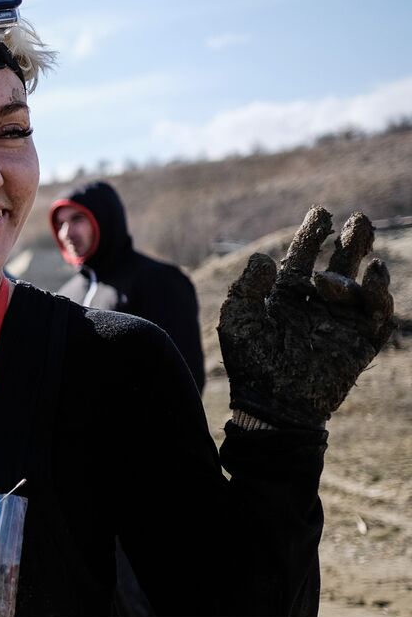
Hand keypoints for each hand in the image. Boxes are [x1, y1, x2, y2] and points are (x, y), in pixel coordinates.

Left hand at [218, 207, 394, 429]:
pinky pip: (377, 315)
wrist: (274, 405)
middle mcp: (317, 305)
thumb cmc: (251, 364)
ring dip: (362, 264)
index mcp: (287, 297)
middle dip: (350, 241)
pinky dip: (378, 295)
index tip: (321, 211)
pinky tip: (372, 278)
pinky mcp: (360, 343)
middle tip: (358, 219)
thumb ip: (246, 288)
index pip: (303, 259)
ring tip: (362, 246)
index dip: (312, 235)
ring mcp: (341, 323)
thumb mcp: (238, 321)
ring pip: (361, 286)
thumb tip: (264, 258)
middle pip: (339, 265)